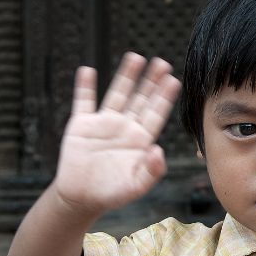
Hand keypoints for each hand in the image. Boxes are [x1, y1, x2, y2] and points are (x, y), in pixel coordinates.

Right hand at [53, 52, 181, 218]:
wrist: (81, 198)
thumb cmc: (113, 193)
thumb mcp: (136, 186)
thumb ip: (151, 171)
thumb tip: (159, 151)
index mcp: (141, 139)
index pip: (156, 113)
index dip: (164, 97)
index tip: (173, 80)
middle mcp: (125, 126)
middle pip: (141, 98)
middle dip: (151, 81)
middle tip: (162, 62)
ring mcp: (104, 123)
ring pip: (117, 94)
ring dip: (126, 76)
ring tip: (135, 57)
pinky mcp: (81, 125)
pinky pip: (83, 102)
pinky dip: (85, 87)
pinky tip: (87, 71)